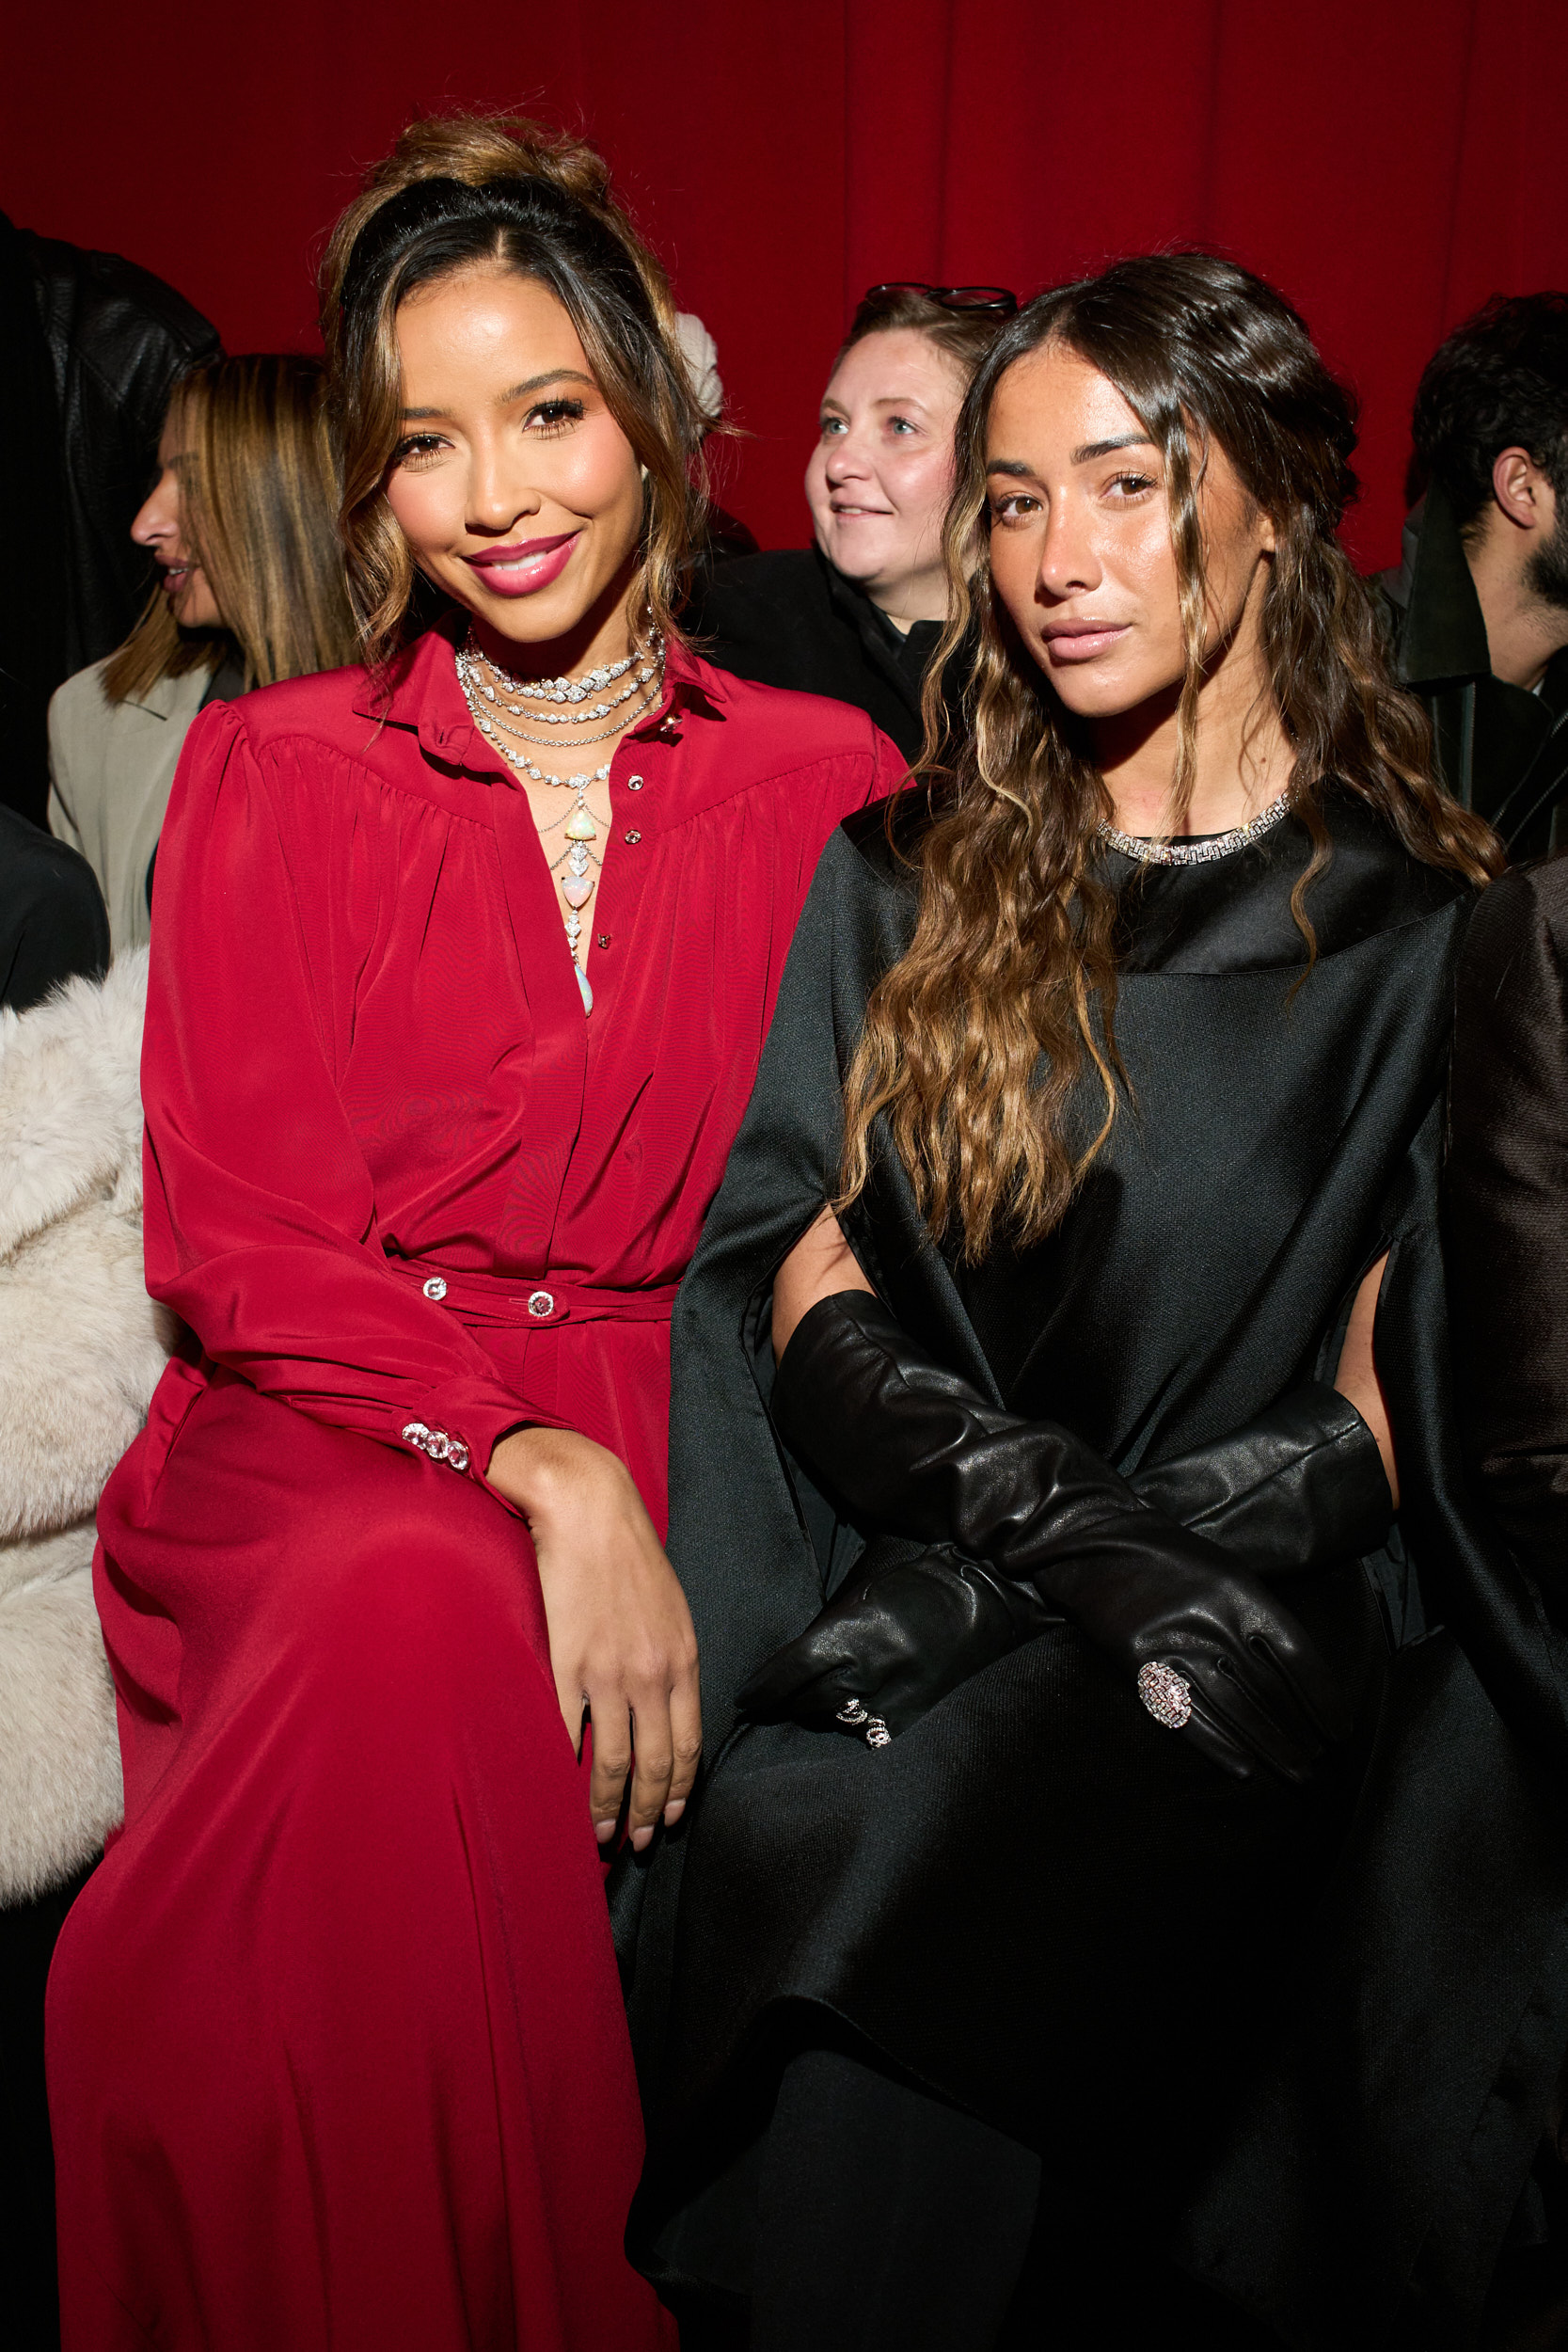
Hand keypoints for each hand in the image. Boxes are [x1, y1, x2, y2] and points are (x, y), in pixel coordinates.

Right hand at [487, 1427, 700, 1847]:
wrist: (589, 1512)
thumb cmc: (629, 1555)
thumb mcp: (670, 1609)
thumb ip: (670, 1660)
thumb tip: (664, 1704)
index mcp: (682, 1661)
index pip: (687, 1744)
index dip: (677, 1788)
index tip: (668, 1817)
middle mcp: (651, 1675)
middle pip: (654, 1763)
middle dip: (647, 1811)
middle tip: (636, 1842)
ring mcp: (607, 1675)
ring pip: (612, 1761)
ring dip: (607, 1805)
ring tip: (600, 1832)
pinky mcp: (566, 1667)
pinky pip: (570, 1733)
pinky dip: (569, 1768)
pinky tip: (565, 1788)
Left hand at [739, 1537, 1060, 1736]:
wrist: (992, 1589)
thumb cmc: (925, 1572)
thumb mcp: (867, 1579)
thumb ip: (834, 1614)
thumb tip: (802, 1642)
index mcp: (851, 1632)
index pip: (790, 1672)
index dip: (763, 1688)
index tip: (745, 1697)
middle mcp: (869, 1672)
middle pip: (807, 1701)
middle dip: (786, 1702)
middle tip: (767, 1705)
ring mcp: (896, 1699)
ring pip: (839, 1719)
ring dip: (819, 1714)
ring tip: (803, 1710)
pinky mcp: (921, 1716)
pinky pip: (875, 1731)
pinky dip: (860, 1724)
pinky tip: (851, 1716)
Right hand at [1056, 1522, 1350, 1782]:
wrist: (1097, 1544)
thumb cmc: (1169, 1558)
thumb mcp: (1226, 1571)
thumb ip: (1258, 1615)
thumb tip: (1293, 1667)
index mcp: (1240, 1594)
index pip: (1296, 1655)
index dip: (1322, 1696)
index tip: (1339, 1726)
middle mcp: (1213, 1622)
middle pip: (1269, 1690)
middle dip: (1297, 1732)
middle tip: (1317, 1762)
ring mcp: (1175, 1644)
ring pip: (1234, 1708)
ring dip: (1268, 1745)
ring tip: (1294, 1772)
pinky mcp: (1141, 1662)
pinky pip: (1185, 1712)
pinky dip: (1216, 1742)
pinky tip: (1241, 1765)